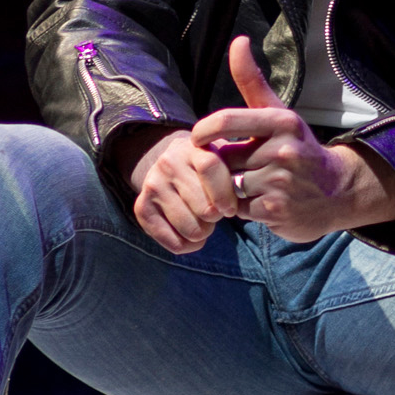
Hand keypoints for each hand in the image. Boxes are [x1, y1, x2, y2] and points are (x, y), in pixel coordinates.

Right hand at [118, 123, 240, 256]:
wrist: (171, 163)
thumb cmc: (210, 167)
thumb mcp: (225, 157)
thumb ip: (240, 167)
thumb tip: (253, 187)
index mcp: (193, 147)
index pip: (210, 167)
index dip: (225, 194)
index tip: (231, 209)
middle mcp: (168, 163)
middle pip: (203, 207)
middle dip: (216, 219)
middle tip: (216, 214)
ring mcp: (152, 185)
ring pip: (190, 228)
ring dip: (203, 233)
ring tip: (203, 221)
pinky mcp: (141, 207)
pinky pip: (172, 242)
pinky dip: (187, 246)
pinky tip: (190, 235)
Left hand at [190, 39, 394, 243]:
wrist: (337, 191)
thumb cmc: (298, 147)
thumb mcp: (279, 113)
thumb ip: (252, 80)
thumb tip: (238, 41)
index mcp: (282, 121)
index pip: (226, 121)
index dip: (203, 132)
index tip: (197, 138)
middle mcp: (283, 150)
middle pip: (224, 159)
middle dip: (223, 166)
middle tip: (240, 167)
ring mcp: (280, 182)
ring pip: (228, 186)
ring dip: (231, 189)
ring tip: (253, 185)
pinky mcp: (275, 210)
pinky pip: (237, 210)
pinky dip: (240, 209)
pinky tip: (260, 201)